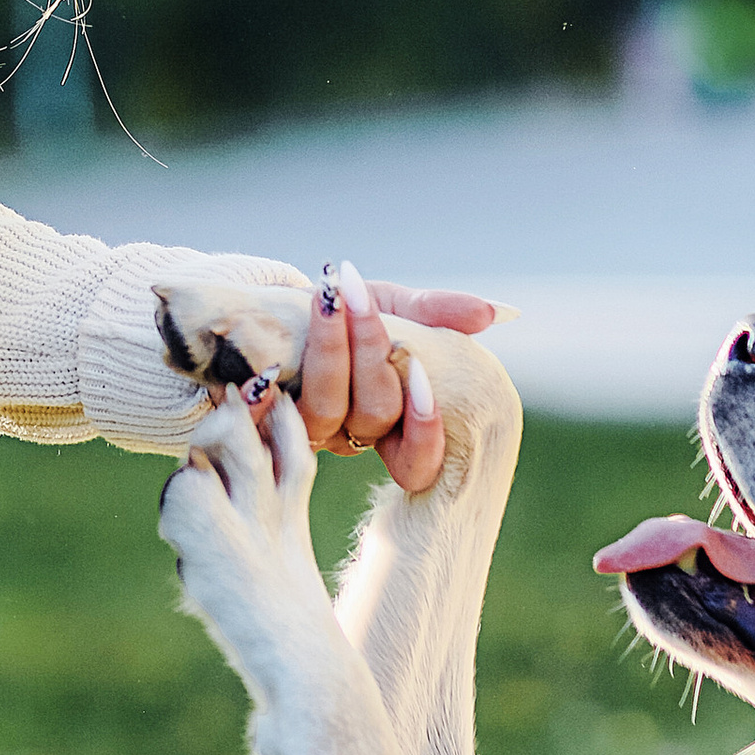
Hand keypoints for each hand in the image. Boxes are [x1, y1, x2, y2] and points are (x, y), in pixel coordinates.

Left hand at [271, 261, 500, 495]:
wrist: (267, 302)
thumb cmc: (341, 306)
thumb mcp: (392, 303)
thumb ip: (437, 312)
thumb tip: (492, 314)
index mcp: (393, 421)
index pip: (419, 460)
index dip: (425, 431)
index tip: (423, 373)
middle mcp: (351, 433)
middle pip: (373, 416)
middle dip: (370, 351)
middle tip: (359, 295)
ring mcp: (307, 428)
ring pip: (325, 412)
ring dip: (329, 349)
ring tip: (328, 295)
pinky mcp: (261, 418)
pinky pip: (267, 417)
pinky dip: (268, 389)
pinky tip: (270, 357)